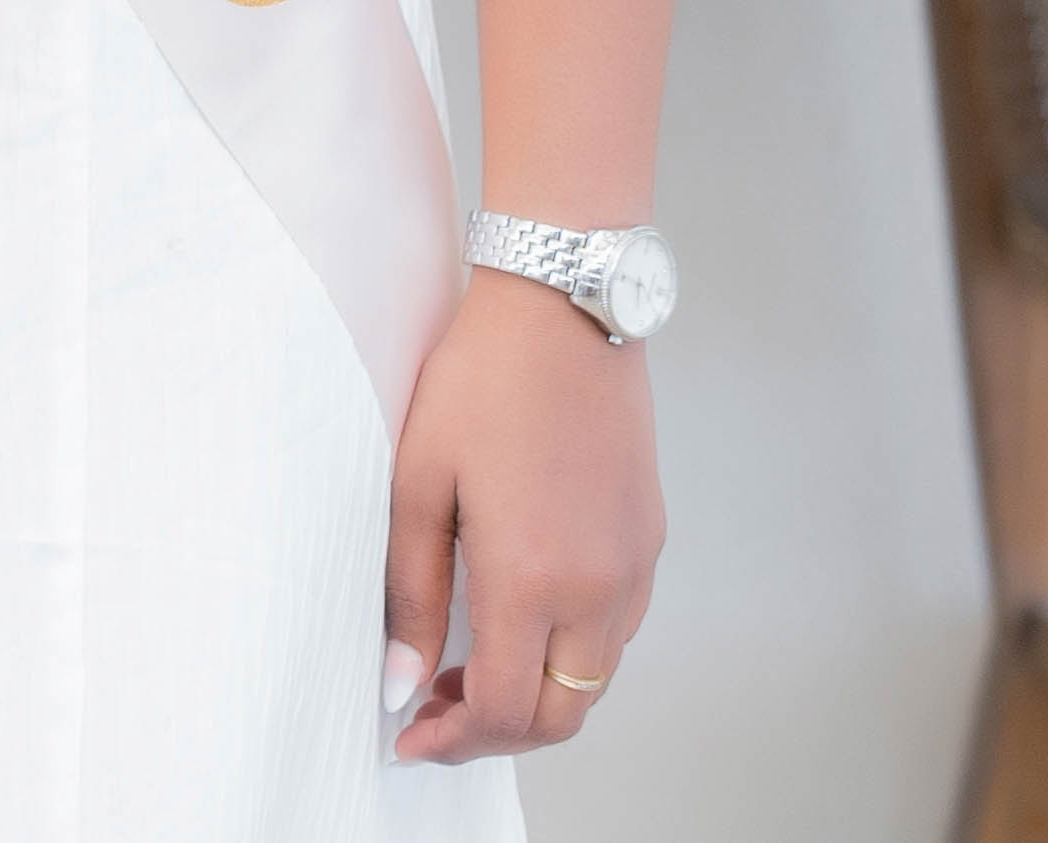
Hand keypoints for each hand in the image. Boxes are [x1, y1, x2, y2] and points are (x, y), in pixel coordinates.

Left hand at [385, 266, 659, 759]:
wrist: (564, 309)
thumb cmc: (479, 383)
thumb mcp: (417, 483)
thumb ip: (407, 590)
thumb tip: (398, 678)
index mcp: (533, 579)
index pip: (504, 709)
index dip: (453, 739)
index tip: (409, 736)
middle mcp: (599, 589)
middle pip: (560, 716)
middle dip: (495, 735)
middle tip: (431, 714)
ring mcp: (634, 567)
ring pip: (593, 681)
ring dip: (533, 696)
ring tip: (460, 668)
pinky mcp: (650, 541)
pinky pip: (615, 633)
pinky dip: (567, 655)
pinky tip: (515, 622)